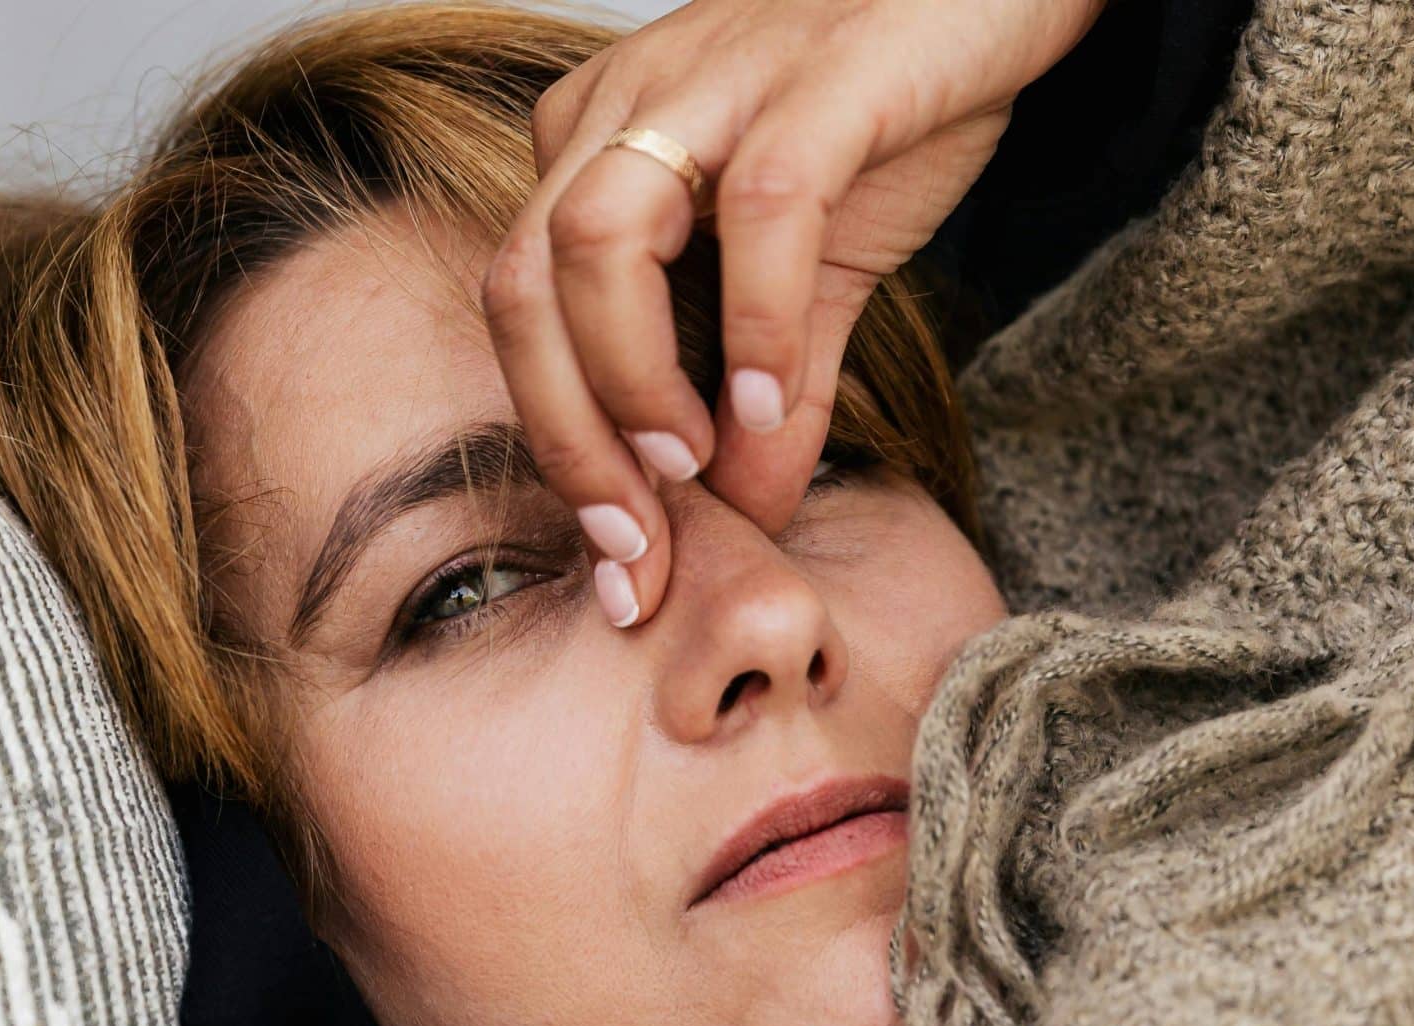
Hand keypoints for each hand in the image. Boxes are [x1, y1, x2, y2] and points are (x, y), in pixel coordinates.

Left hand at [482, 0, 1105, 626]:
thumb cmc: (892, 105)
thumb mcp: (819, 266)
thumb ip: (779, 385)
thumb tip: (751, 513)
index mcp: (599, 145)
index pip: (522, 310)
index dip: (556, 445)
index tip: (623, 558)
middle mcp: (628, 107)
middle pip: (520, 285)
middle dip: (565, 440)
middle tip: (635, 546)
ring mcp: (714, 83)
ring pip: (597, 241)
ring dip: (628, 381)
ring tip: (692, 467)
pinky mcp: (821, 79)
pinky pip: (760, 208)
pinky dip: (757, 321)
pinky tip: (778, 404)